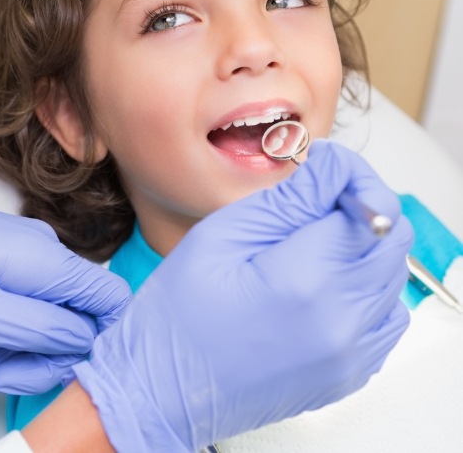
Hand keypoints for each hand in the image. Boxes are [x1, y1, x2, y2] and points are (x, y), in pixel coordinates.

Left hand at [0, 194, 130, 397]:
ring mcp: (24, 261)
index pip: (112, 300)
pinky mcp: (4, 267)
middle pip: (70, 322)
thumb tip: (85, 341)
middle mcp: (45, 257)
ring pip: (36, 323)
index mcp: (49, 262)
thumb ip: (39, 329)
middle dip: (29, 359)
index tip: (58, 369)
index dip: (98, 341)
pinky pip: (13, 312)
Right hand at [71, 140, 412, 451]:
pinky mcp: (349, 373)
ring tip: (312, 244)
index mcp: (305, 280)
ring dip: (363, 245)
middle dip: (361, 206)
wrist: (163, 390)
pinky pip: (385, 315)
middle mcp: (341, 322)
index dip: (352, 177)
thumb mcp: (223, 234)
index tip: (324, 173)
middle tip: (315, 203)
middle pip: (393, 238)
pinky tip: (324, 282)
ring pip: (393, 274)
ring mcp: (350, 354)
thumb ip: (289, 198)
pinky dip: (366, 287)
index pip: (373, 207)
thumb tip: (334, 166)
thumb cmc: (178, 314)